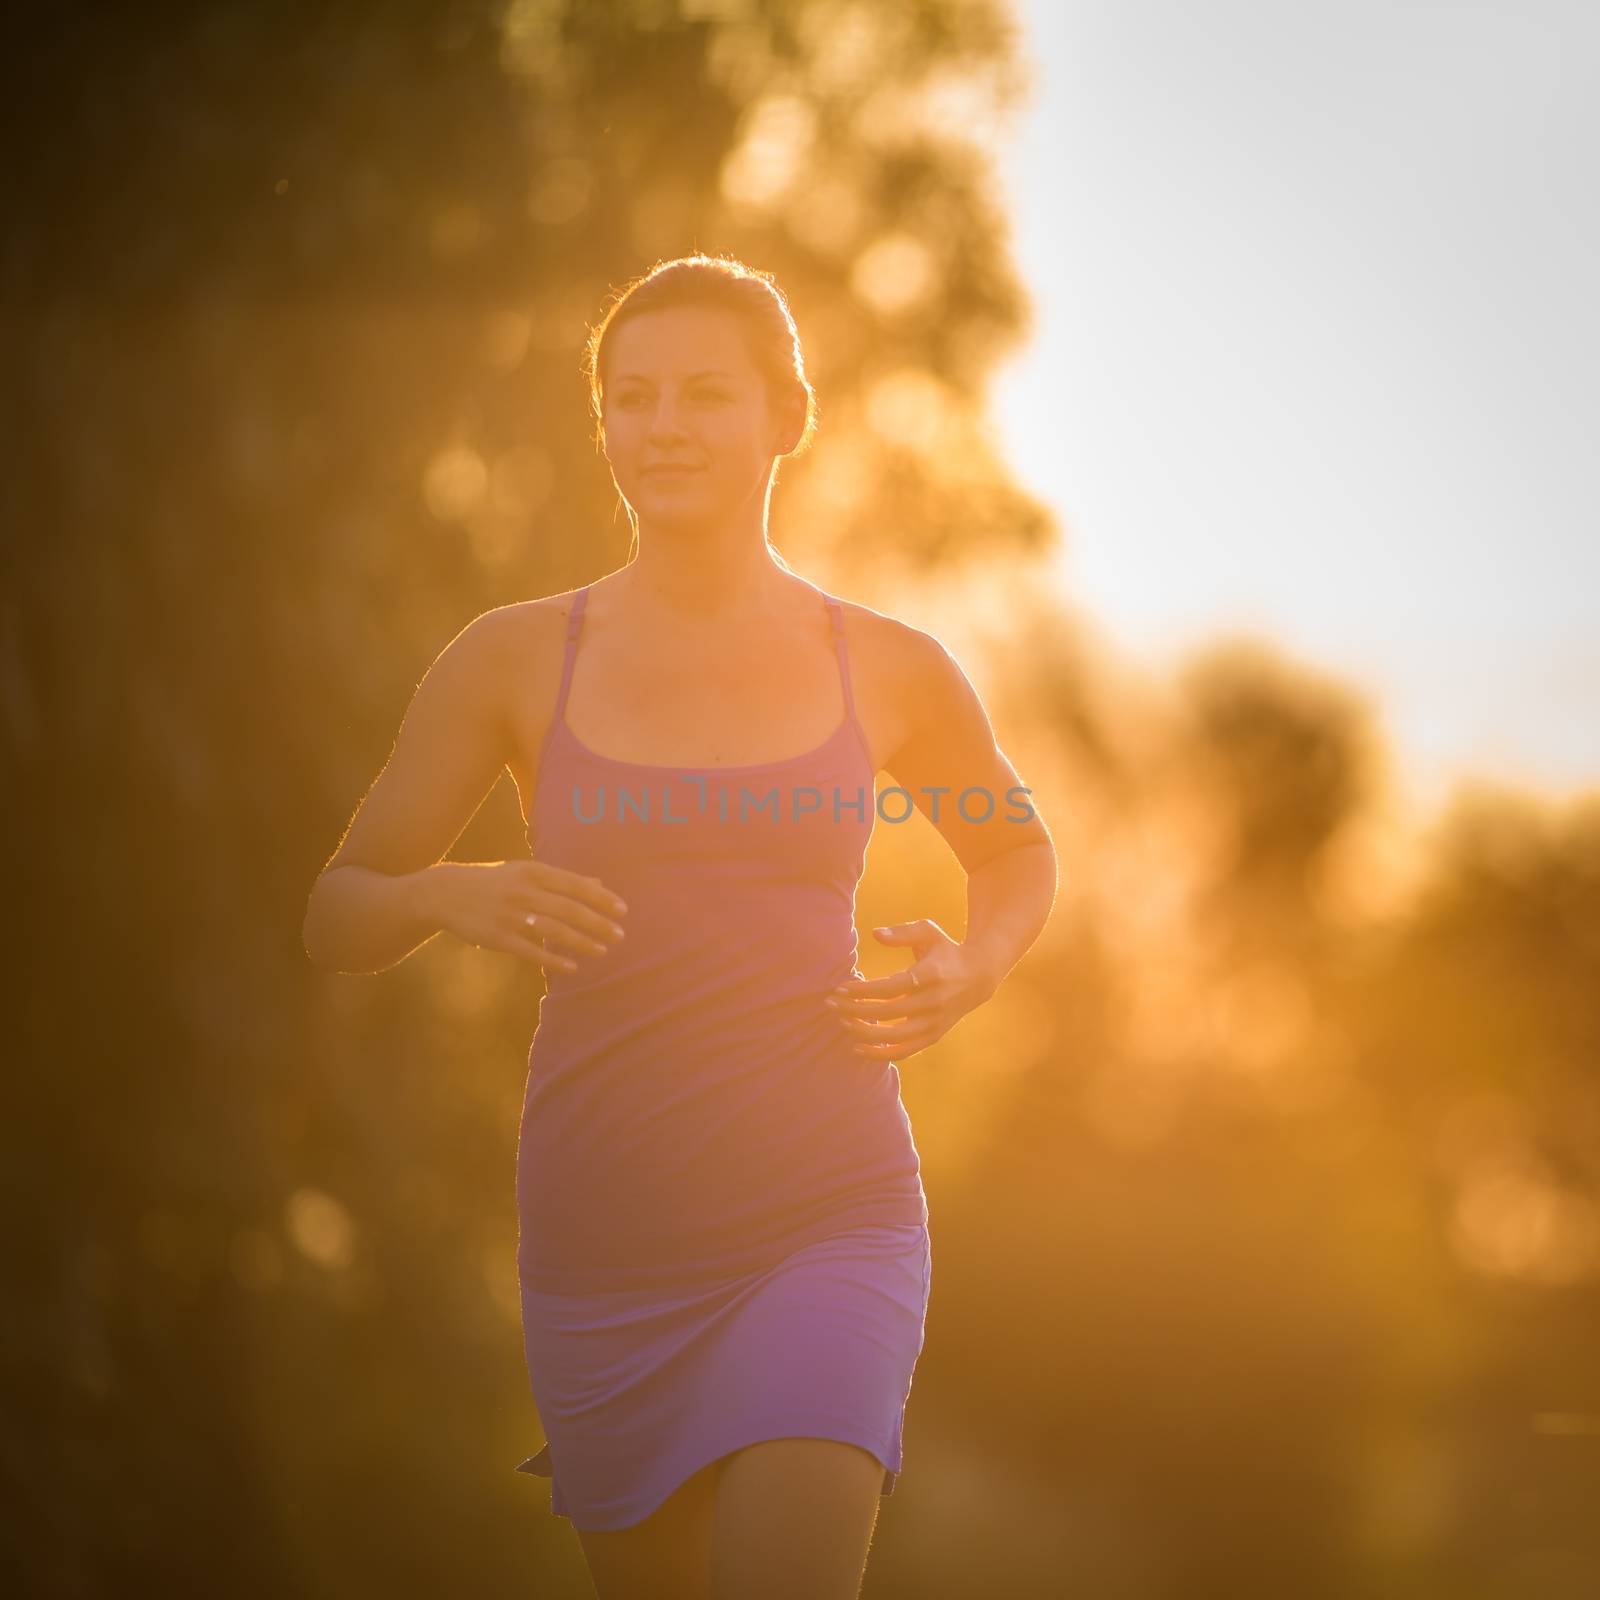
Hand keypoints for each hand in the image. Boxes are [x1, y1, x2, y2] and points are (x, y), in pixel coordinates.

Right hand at [429, 859, 626, 975]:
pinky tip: (572, 967)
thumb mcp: (527, 872)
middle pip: (569, 910)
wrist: (446, 893)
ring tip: (602, 951)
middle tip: (620, 936)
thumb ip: (562, 880)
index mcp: (533, 872)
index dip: (601, 899)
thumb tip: (599, 885)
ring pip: (553, 931)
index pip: (576, 885)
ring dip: (581, 942)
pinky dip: (553, 960)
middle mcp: (524, 892)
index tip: (623, 910)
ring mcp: (510, 915)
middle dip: (598, 924)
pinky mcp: (498, 938)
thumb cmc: (495, 881)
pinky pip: (531, 951)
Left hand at [826, 919, 990, 1061]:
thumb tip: (875, 935)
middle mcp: (934, 1002)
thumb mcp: (928, 932)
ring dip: (864, 1033)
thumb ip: (902, 933)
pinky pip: (905, 1052)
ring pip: (895, 1037)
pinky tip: (857, 1049)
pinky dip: (881, 1055)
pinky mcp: (934, 1036)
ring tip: (842, 1023)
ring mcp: (935, 1022)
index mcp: (931, 975)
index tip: (840, 988)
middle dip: (855, 1010)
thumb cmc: (945, 950)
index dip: (863, 991)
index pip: (890, 988)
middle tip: (831, 1004)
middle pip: (887, 1013)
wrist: (978, 976)